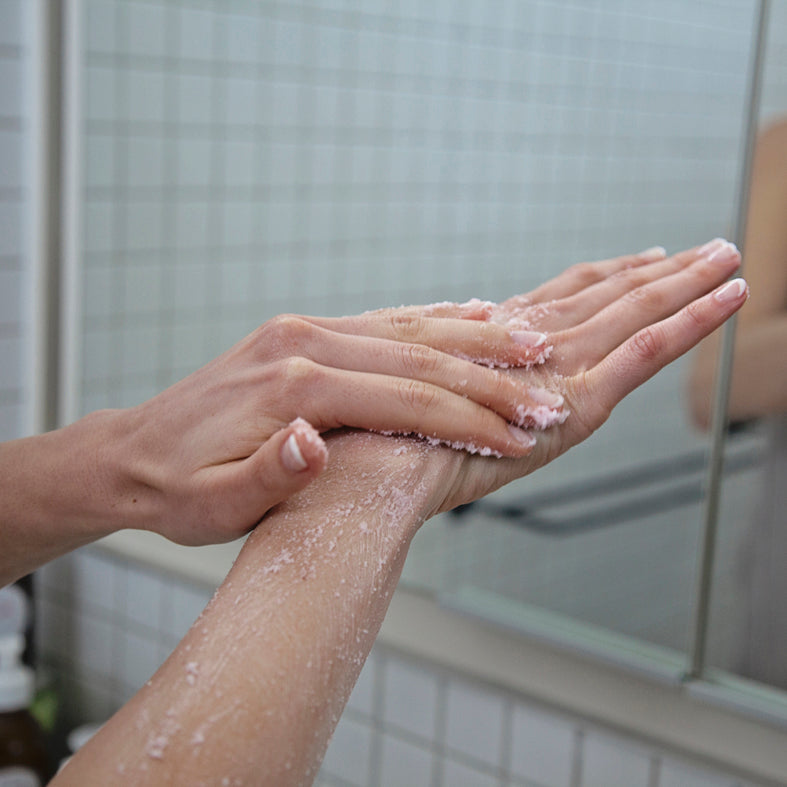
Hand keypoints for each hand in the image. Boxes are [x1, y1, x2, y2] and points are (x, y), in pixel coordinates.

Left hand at [95, 307, 555, 544]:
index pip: (406, 397)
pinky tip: (470, 315)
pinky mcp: (303, 333)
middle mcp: (303, 344)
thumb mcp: (214, 505)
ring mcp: (304, 331)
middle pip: (419, 354)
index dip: (472, 418)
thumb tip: (314, 444)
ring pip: (407, 327)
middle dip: (492, 375)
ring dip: (473, 338)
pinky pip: (383, 320)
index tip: (526, 433)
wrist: (132, 455)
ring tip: (533, 343)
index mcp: (293, 388)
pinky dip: (432, 319)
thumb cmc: (178, 490)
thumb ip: (269, 474)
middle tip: (552, 389)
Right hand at [410, 239, 747, 514]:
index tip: (642, 259)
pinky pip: (645, 350)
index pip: (565, 292)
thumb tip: (473, 323)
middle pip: (607, 291)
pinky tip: (726, 298)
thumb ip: (454, 359)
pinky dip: (691, 322)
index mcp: (496, 337)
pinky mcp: (574, 402)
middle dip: (660, 269)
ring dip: (687, 281)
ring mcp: (555, 366)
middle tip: (706, 249)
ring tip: (727, 256)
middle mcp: (530, 339)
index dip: (608, 272)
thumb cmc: (388, 438)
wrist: (381, 466)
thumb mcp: (419, 388)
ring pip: (635, 308)